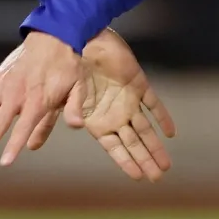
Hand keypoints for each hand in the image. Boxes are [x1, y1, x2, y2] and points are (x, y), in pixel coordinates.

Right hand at [0, 30, 83, 165]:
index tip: (3, 163)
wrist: (51, 37)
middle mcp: (16, 95)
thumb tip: (76, 126)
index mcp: (37, 100)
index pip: (23, 128)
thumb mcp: (77, 86)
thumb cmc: (65, 65)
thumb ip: (73, 108)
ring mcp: (2, 87)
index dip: (13, 146)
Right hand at [71, 30, 176, 181]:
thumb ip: (57, 118)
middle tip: (158, 177)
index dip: (126, 163)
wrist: (81, 40)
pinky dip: (163, 117)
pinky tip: (171, 133)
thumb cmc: (69, 69)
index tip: (138, 178)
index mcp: (97, 121)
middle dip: (145, 160)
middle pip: (133, 143)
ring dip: (155, 146)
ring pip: (145, 129)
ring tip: (166, 165)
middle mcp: (114, 115)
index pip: (115, 148)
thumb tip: (48, 139)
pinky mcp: (138, 84)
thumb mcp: (62, 98)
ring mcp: (127, 100)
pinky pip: (154, 103)